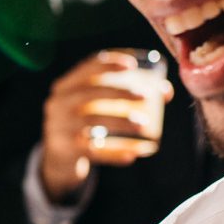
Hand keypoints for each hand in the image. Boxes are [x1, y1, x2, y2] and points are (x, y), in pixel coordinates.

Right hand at [39, 52, 170, 200]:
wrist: (58, 160)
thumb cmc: (85, 125)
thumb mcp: (94, 107)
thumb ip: (122, 96)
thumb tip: (166, 92)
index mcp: (65, 87)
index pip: (85, 69)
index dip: (108, 64)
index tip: (132, 65)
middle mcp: (58, 104)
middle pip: (90, 94)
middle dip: (119, 92)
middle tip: (145, 96)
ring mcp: (59, 128)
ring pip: (92, 121)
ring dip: (121, 122)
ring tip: (143, 125)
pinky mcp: (65, 151)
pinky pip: (93, 151)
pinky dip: (114, 153)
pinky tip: (133, 155)